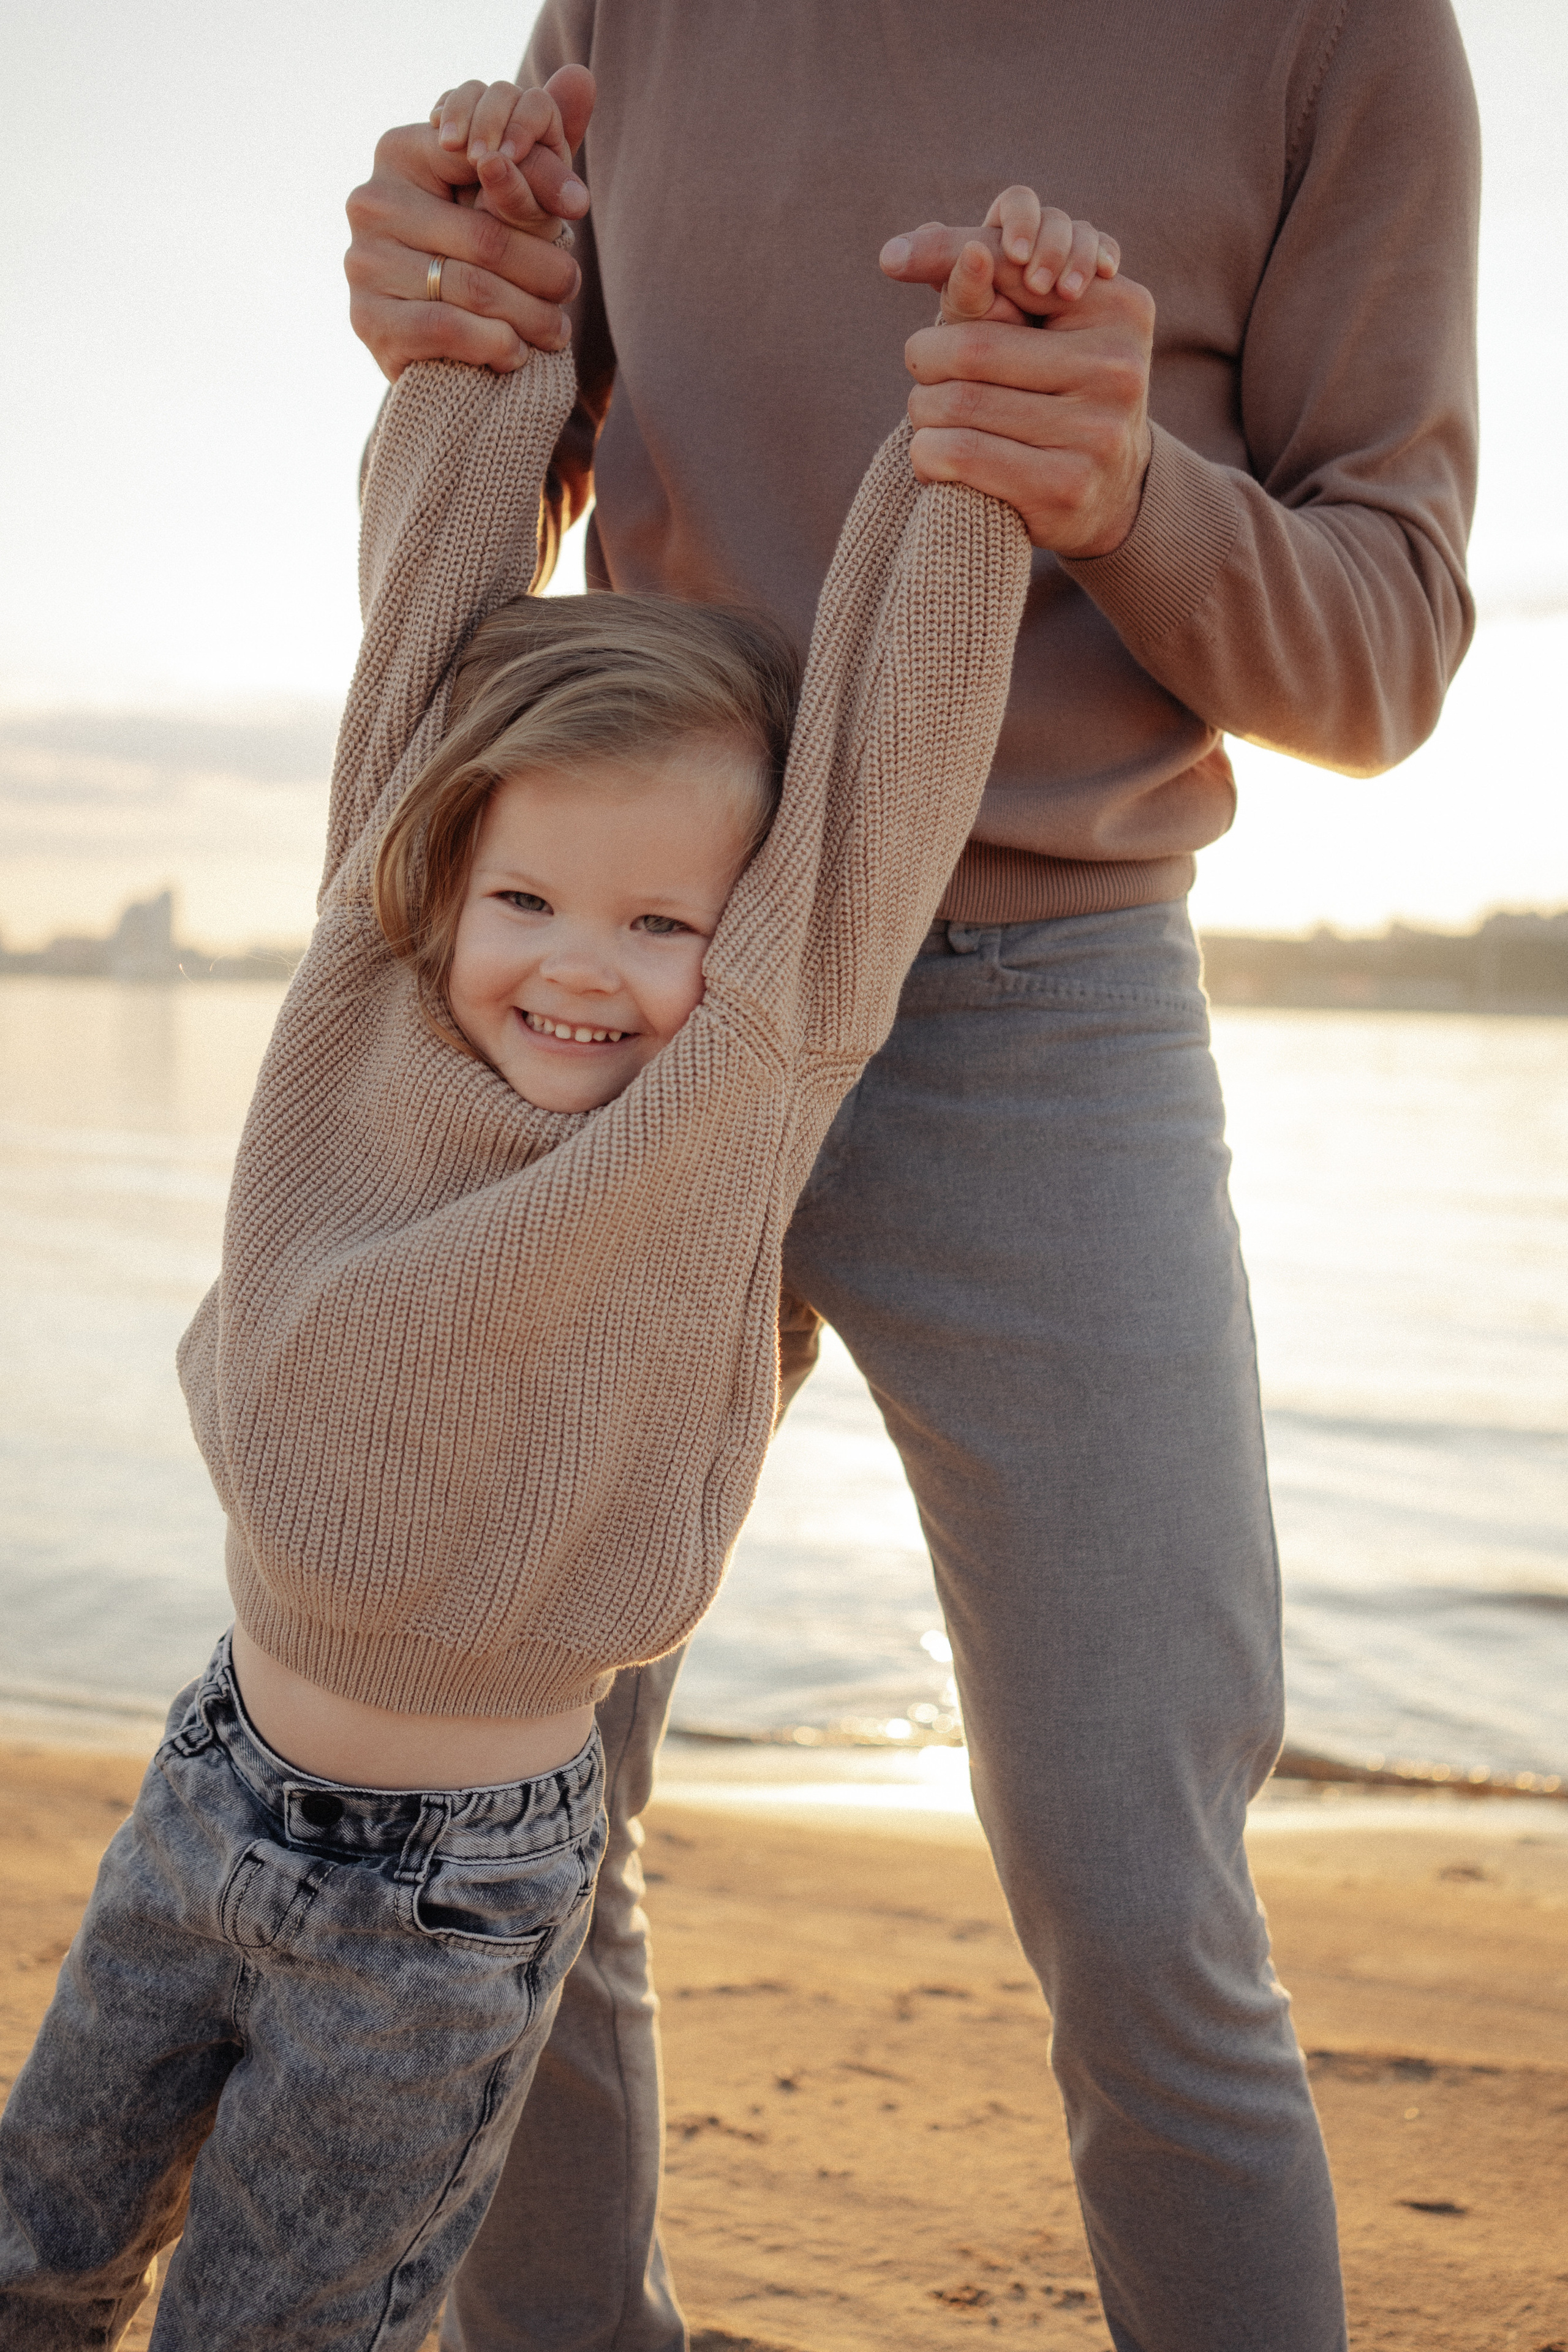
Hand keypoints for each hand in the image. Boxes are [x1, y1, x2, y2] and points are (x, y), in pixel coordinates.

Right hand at [345, 67, 593, 380]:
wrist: (429, 341)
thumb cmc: (473, 253)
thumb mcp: (508, 194)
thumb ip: (540, 145)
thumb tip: (584, 77)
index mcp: (399, 151)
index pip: (482, 162)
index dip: (538, 191)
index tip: (576, 212)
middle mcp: (370, 200)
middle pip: (485, 238)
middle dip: (543, 270)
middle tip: (573, 287)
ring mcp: (363, 262)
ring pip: (472, 288)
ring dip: (529, 316)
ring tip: (557, 331)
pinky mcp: (366, 320)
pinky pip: (446, 329)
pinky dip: (493, 344)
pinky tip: (516, 353)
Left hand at [880, 195, 1152, 558]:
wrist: (1107, 495)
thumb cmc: (1058, 396)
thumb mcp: (1043, 331)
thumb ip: (993, 284)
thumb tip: (922, 231)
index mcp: (1118, 308)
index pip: (1010, 266)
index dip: (943, 258)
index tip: (890, 259)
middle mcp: (1117, 366)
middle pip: (973, 346)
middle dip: (926, 358)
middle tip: (921, 371)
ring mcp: (1097, 430)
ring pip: (959, 403)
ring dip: (922, 412)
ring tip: (928, 418)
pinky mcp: (1066, 485)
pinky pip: (961, 453)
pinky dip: (927, 454)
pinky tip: (932, 459)